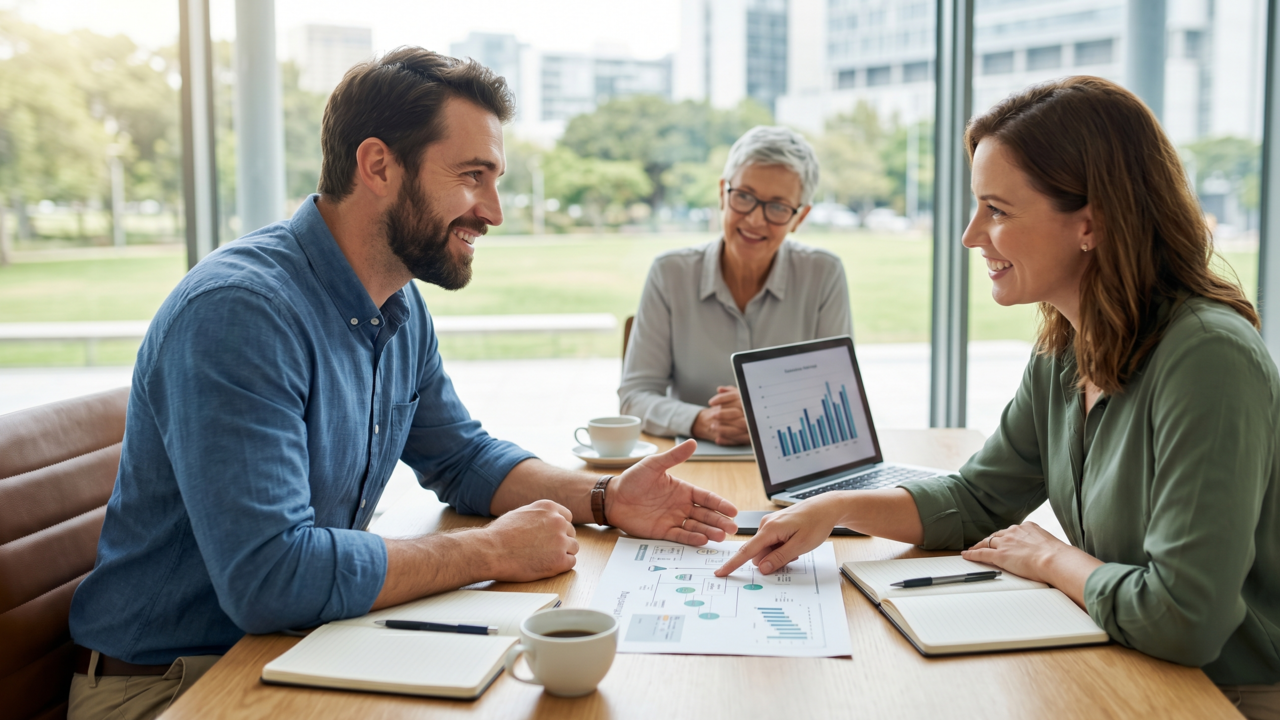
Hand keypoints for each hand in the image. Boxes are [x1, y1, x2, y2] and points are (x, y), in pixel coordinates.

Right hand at [482, 499, 577, 581]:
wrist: (491, 551)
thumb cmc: (500, 534)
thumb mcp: (521, 513)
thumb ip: (538, 515)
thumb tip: (547, 520)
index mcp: (548, 508)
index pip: (567, 518)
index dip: (558, 529)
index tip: (549, 537)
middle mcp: (558, 521)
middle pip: (570, 533)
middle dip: (560, 541)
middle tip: (543, 550)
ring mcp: (560, 541)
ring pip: (573, 548)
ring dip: (562, 553)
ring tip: (543, 558)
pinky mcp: (560, 560)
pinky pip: (571, 562)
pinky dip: (561, 566)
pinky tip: (546, 566)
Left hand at [606, 439, 738, 544]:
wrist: (613, 498)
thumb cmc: (633, 479)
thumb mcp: (654, 465)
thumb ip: (674, 457)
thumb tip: (692, 442)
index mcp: (683, 490)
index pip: (707, 498)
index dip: (720, 504)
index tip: (733, 510)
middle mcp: (681, 506)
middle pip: (706, 515)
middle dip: (720, 521)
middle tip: (733, 528)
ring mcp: (673, 519)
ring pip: (696, 527)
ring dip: (709, 531)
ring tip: (720, 536)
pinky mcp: (663, 531)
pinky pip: (680, 535)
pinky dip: (692, 538)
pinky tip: (702, 540)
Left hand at [692, 386, 749, 444]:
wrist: (762, 419)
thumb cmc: (746, 406)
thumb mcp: (740, 396)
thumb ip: (730, 392)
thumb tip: (720, 389)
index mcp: (749, 400)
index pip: (735, 397)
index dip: (722, 399)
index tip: (711, 402)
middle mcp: (752, 412)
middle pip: (737, 412)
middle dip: (723, 414)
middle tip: (712, 415)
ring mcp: (754, 425)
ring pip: (740, 425)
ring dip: (724, 428)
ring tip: (713, 427)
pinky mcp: (752, 437)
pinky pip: (741, 439)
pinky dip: (728, 440)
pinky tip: (718, 439)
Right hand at [715, 495, 845, 576]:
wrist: (827, 507)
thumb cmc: (816, 523)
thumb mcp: (801, 545)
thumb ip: (780, 558)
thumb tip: (763, 568)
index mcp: (770, 529)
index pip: (747, 551)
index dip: (733, 564)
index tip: (720, 573)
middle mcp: (766, 525)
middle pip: (759, 553)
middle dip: (772, 560)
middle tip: (793, 554)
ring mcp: (770, 524)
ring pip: (767, 549)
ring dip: (779, 554)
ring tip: (797, 547)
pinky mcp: (775, 525)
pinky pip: (772, 543)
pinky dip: (781, 548)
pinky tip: (795, 542)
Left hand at [961, 522, 1097, 586]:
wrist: (1054, 559)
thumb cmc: (1058, 556)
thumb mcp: (1051, 544)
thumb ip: (1044, 545)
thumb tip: (1051, 553)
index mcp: (1027, 527)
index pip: (1011, 531)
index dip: (1005, 536)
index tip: (1003, 539)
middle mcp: (1014, 532)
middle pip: (997, 535)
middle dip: (991, 540)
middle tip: (985, 544)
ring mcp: (1005, 543)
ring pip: (987, 542)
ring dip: (979, 546)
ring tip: (973, 549)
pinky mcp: (1000, 555)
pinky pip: (981, 553)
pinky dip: (973, 554)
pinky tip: (966, 555)